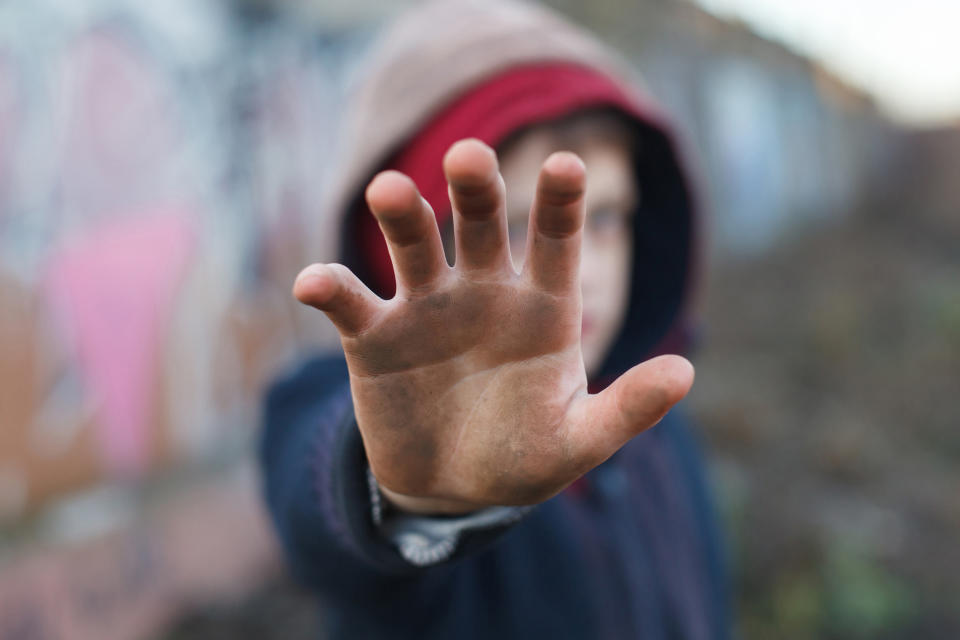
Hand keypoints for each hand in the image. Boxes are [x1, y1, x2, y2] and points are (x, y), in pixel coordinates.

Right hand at [294, 139, 693, 513]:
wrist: (453, 487)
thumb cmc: (524, 456)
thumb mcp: (577, 441)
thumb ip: (625, 410)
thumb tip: (686, 373)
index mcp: (542, 307)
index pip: (555, 243)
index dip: (559, 205)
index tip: (568, 165)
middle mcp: (484, 291)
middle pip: (480, 224)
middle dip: (475, 189)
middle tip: (468, 156)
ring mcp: (427, 308)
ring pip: (414, 246)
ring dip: (401, 216)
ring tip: (389, 191)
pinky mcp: (374, 338)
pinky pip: (350, 303)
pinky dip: (331, 288)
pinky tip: (313, 284)